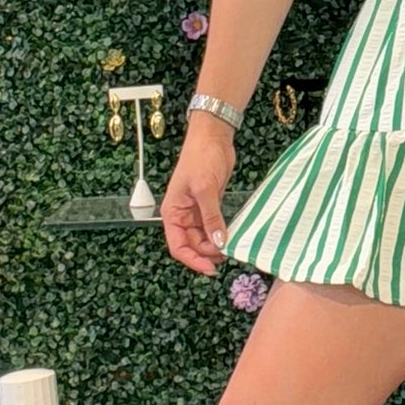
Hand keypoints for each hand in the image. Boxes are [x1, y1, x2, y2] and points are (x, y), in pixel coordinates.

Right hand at [162, 117, 234, 273]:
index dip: (192, 260)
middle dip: (207, 253)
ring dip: (215, 246)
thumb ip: (211, 217)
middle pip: (192, 245)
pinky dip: (222, 234)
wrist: (213, 136)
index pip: (178, 246)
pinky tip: (232, 238)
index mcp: (172, 212)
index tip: (209, 268)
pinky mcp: (210, 205)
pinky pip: (214, 226)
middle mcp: (182, 215)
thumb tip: (219, 242)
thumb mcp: (205, 189)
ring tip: (231, 249)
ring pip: (204, 238)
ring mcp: (196, 211)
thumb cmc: (201, 157)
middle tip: (226, 256)